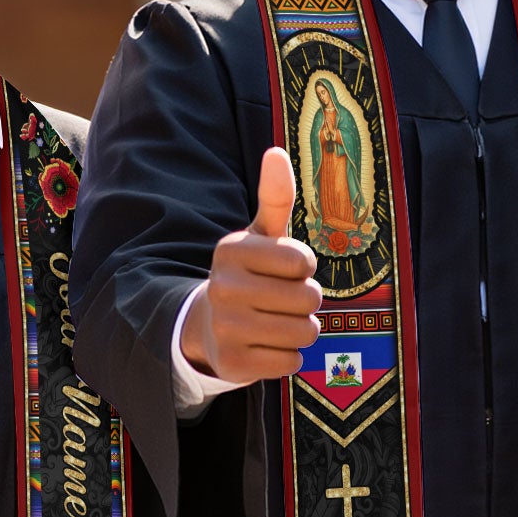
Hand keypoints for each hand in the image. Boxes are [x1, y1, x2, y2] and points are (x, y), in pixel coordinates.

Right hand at [181, 148, 321, 384]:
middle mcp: (222, 288)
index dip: (304, 268)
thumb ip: (275, 197)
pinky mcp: (232, 365)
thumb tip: (277, 151)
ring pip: (305, 332)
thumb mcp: (261, 235)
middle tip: (281, 299)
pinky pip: (292, 362)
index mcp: (231, 250)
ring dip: (302, 329)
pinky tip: (265, 345)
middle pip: (309, 298)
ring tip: (277, 321)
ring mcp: (225, 329)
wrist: (208, 325)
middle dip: (306, 301)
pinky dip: (288, 356)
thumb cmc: (250, 273)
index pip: (304, 262)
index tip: (284, 269)